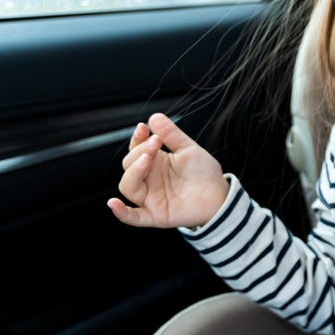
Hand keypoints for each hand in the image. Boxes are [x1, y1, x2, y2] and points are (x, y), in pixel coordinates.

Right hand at [107, 113, 229, 227]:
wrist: (221, 195)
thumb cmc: (204, 174)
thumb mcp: (189, 150)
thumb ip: (172, 135)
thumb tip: (154, 117)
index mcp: (154, 163)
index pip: (135, 150)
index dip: (136, 139)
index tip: (143, 128)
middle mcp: (149, 180)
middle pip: (128, 166)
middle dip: (138, 152)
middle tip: (155, 143)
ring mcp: (151, 198)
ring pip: (128, 186)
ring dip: (133, 172)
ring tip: (147, 159)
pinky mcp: (157, 215)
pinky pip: (133, 217)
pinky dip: (121, 213)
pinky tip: (114, 203)